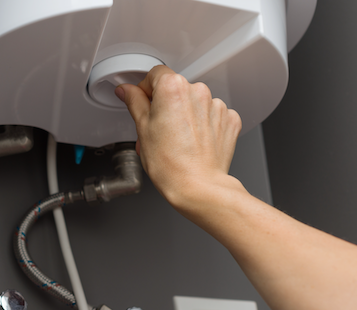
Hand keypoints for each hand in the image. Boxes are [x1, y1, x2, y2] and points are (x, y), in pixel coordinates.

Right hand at [115, 66, 242, 206]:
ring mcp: (217, 105)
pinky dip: (205, 124)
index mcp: (173, 88)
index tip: (144, 103)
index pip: (155, 74)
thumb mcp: (142, 129)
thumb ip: (134, 102)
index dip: (146, 89)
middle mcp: (198, 91)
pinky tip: (195, 142)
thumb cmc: (170, 163)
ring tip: (179, 139)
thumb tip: (126, 91)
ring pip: (196, 102)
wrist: (198, 186)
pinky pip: (213, 115)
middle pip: (177, 89)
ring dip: (187, 114)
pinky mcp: (230, 120)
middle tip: (159, 128)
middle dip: (167, 104)